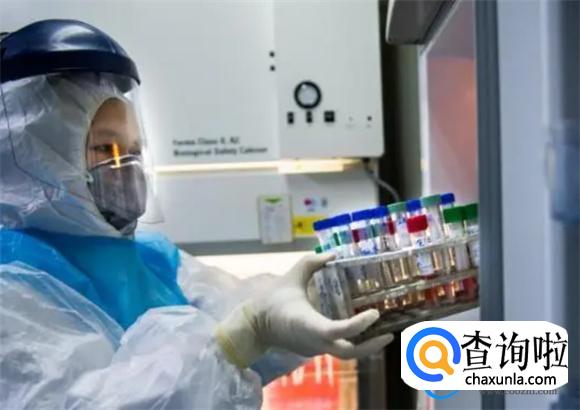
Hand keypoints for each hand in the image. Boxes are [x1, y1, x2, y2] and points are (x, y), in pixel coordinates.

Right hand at [216, 254, 393, 367]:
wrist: (255, 325)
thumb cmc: (273, 300)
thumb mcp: (292, 276)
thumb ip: (312, 263)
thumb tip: (333, 254)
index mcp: (309, 325)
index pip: (338, 331)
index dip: (358, 325)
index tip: (374, 314)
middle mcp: (314, 342)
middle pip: (349, 353)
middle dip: (372, 345)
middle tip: (390, 332)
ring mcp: (314, 349)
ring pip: (346, 354)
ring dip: (366, 345)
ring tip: (383, 331)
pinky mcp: (314, 350)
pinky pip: (337, 348)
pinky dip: (353, 341)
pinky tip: (364, 330)